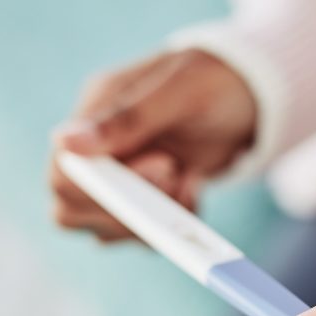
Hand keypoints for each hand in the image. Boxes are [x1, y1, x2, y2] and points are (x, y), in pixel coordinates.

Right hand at [49, 49, 256, 241]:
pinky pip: (145, 235)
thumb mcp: (180, 91)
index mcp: (95, 113)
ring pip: (107, 229)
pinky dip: (175, 225)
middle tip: (177, 173)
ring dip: (153, 221)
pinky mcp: (149, 200)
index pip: (65, 172)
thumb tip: (65, 143)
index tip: (164, 165)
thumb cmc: (214, 81)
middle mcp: (100, 150)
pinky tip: (195, 188)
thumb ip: (127, 119)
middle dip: (127, 210)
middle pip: (73, 210)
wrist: (251, 98)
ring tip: (189, 178)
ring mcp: (122, 178)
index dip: (102, 189)